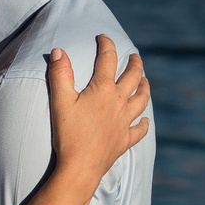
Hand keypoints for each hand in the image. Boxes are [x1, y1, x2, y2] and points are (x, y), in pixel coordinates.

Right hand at [46, 34, 151, 182]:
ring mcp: (124, 122)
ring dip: (145, 88)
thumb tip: (59, 51)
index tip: (103, 37)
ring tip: (145, 81)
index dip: (106, 45)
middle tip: (134, 56)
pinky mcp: (125, 140)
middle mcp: (119, 103)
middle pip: (134, 77)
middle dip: (135, 63)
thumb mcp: (59, 101)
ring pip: (142, 100)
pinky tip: (144, 120)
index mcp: (104, 90)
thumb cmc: (68, 134)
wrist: (80, 167)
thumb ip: (60, 74)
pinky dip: (143, 123)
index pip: (108, 59)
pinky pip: (139, 130)